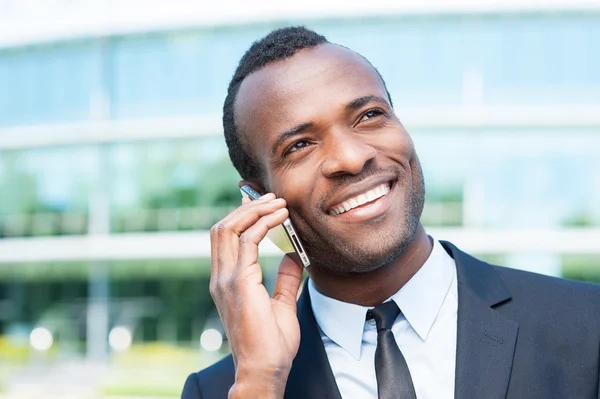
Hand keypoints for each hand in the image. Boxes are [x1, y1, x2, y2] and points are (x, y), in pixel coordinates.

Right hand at [209, 193, 303, 397]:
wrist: (264, 370)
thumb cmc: (271, 345)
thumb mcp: (281, 304)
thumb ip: (284, 278)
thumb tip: (292, 256)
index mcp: (226, 282)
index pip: (226, 238)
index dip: (242, 216)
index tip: (264, 203)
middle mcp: (221, 277)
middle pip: (223, 227)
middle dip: (247, 207)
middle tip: (272, 197)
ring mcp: (226, 280)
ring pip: (229, 228)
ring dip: (254, 210)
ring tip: (278, 202)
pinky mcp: (238, 283)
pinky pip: (246, 241)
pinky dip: (262, 223)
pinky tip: (280, 218)